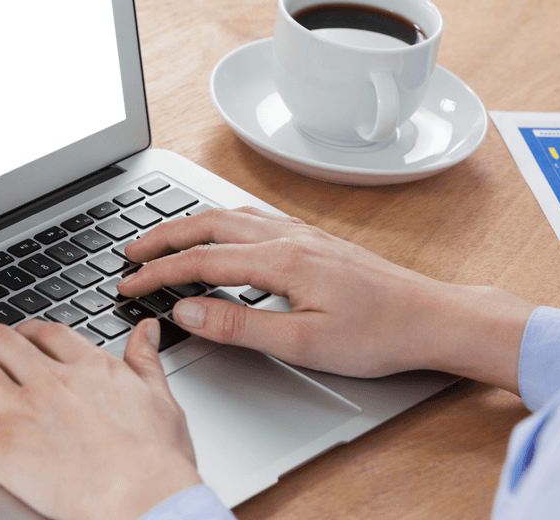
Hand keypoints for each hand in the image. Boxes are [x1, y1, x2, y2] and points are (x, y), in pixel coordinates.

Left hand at [0, 318, 200, 519]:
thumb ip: (146, 359)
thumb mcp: (161, 398)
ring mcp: (20, 410)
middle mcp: (48, 380)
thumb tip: (146, 331)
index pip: (44, 334)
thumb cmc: (157, 460)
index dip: (21, 330)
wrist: (143, 498)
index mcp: (87, 367)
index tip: (11, 335)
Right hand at [120, 207, 534, 391]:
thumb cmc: (379, 333)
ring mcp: (303, 234)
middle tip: (131, 254)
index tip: (128, 285)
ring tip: (164, 240)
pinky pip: (254, 218)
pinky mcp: (315, 240)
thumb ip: (240, 326)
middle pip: (209, 225)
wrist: (431, 316)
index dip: (157, 273)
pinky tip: (223, 234)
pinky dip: (222, 222)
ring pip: (231, 216)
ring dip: (191, 225)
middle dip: (163, 236)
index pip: (200, 261)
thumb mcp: (303, 343)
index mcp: (281, 260)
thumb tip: (187, 313)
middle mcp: (288, 237)